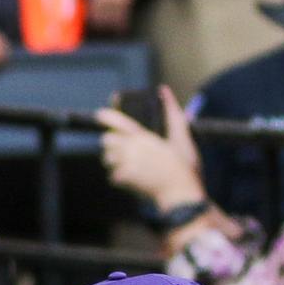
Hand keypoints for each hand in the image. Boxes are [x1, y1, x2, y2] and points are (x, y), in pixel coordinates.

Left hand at [96, 86, 202, 210]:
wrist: (180, 194)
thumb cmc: (183, 167)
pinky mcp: (123, 179)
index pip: (117, 121)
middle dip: (113, 144)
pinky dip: (120, 178)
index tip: (100, 115)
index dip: (107, 116)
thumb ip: (172, 114)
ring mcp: (125, 164)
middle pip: (107, 140)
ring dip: (115, 161)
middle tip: (126, 150)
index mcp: (144, 137)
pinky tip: (135, 179)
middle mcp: (131, 148)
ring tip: (133, 166)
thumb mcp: (182, 138)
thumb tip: (164, 90)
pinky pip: (113, 176)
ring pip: (107, 158)